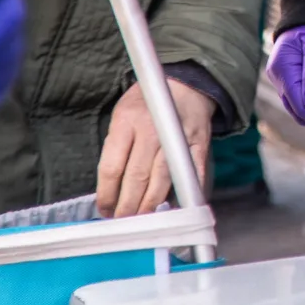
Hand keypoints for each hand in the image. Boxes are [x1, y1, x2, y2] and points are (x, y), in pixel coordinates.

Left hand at [96, 79, 215, 216]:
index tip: (105, 209)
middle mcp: (152, 129)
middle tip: (122, 220)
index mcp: (127, 121)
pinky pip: (191, 176)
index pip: (112, 167)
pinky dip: (183, 195)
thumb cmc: (148, 104)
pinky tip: (172, 206)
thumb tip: (111, 188)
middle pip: (137, 178)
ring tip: (141, 217)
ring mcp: (177, 138)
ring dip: (150, 205)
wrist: (186, 85)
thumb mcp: (122, 115)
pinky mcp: (199, 145)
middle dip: (127, 206)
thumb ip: (116, 147)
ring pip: (162, 181)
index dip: (106, 194)